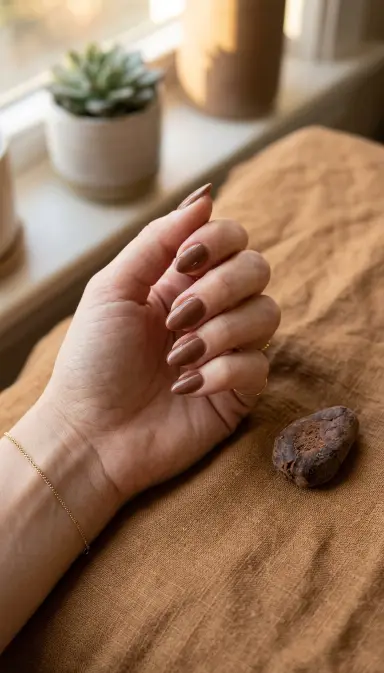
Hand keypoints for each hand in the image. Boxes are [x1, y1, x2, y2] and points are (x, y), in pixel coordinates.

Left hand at [43, 185, 279, 501]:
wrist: (91, 435)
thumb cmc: (93, 362)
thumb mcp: (112, 289)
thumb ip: (157, 241)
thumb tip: (205, 197)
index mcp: (180, 281)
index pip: (232, 239)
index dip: (219, 241)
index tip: (186, 261)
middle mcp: (210, 310)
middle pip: (257, 270)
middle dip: (220, 289)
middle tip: (177, 318)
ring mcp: (227, 350)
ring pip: (267, 314)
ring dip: (221, 332)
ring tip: (178, 358)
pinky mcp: (238, 390)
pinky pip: (258, 365)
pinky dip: (223, 372)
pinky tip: (186, 388)